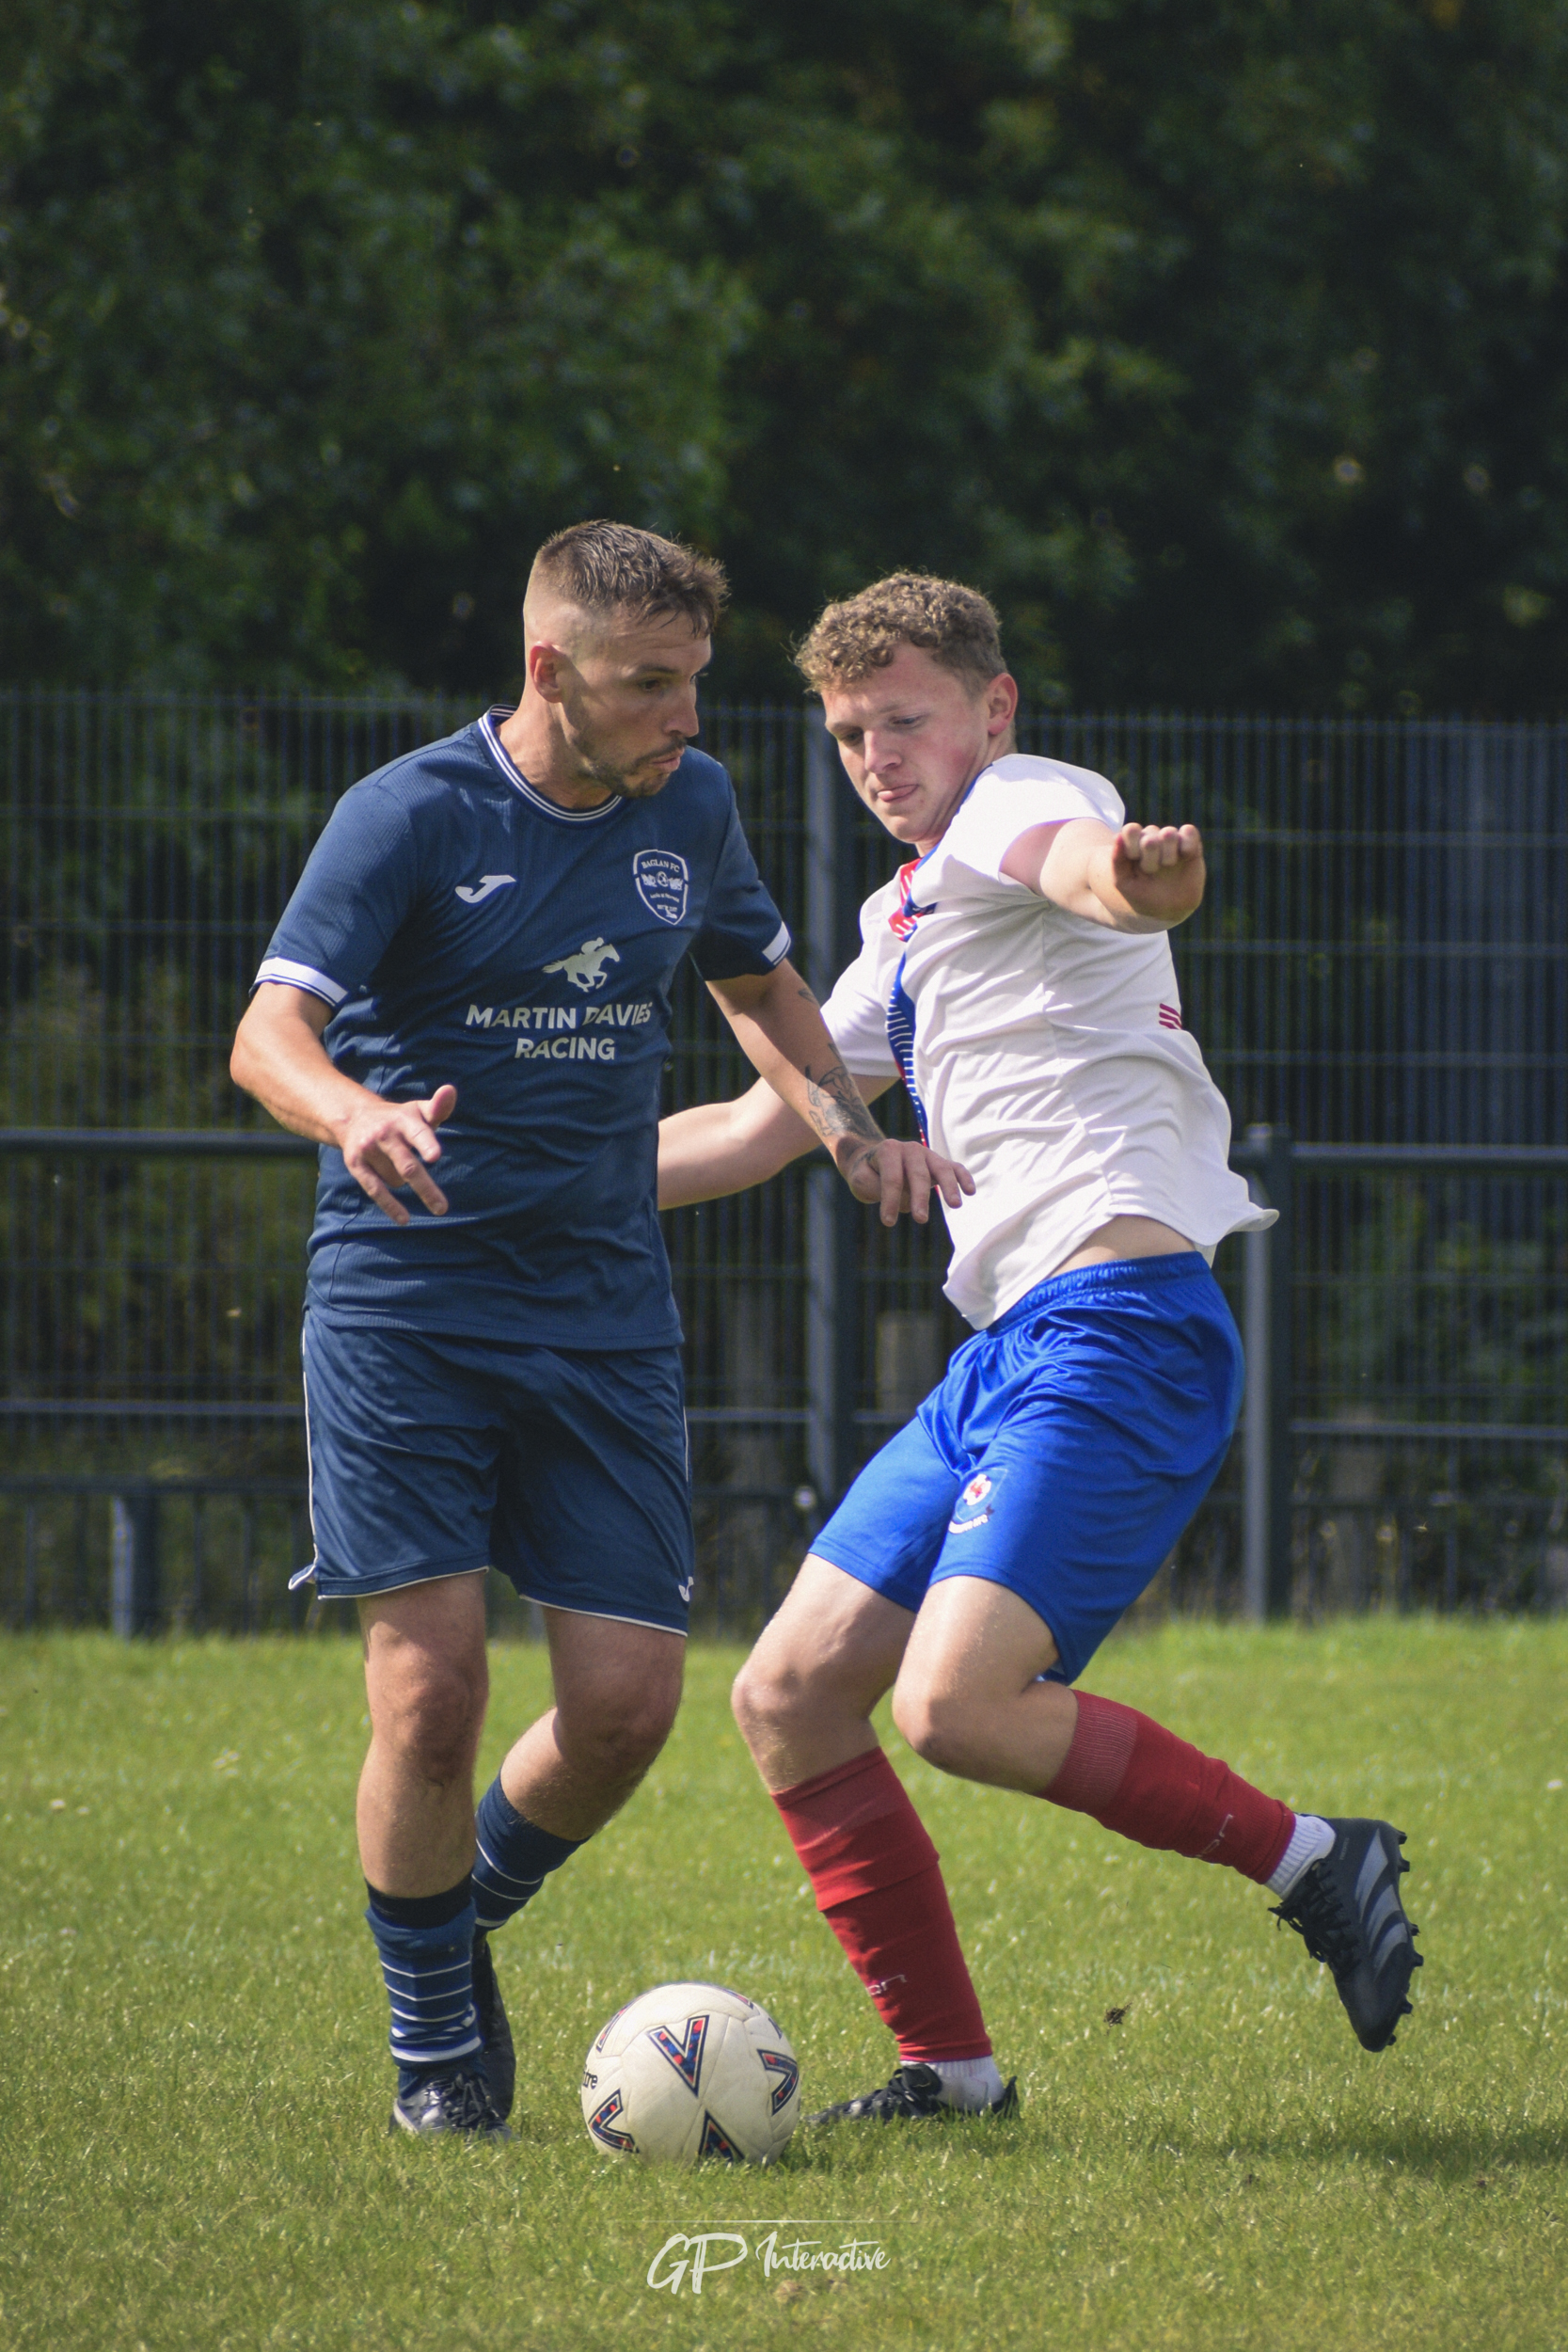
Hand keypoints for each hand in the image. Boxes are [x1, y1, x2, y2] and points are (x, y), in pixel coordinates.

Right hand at [334, 1084, 456, 1223]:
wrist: (355, 1116)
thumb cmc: (399, 1119)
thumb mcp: (418, 1111)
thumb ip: (438, 1107)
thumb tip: (450, 1090)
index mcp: (404, 1119)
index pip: (418, 1132)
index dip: (425, 1144)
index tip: (435, 1156)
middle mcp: (384, 1134)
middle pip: (408, 1167)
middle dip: (425, 1188)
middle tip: (442, 1208)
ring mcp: (368, 1149)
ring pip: (397, 1179)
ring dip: (405, 1181)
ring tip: (398, 1164)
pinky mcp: (356, 1164)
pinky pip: (375, 1189)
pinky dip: (390, 1205)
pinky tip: (405, 1219)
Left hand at [843, 1138, 975, 1226]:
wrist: (873, 1159)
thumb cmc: (866, 1173)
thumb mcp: (859, 1179)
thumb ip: (875, 1186)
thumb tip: (904, 1198)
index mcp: (889, 1150)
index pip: (892, 1177)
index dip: (890, 1200)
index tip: (888, 1222)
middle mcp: (910, 1149)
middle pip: (918, 1173)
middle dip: (920, 1197)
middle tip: (920, 1219)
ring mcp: (927, 1155)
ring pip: (941, 1168)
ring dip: (949, 1186)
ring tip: (956, 1205)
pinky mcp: (938, 1163)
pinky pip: (954, 1168)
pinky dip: (963, 1177)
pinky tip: (971, 1191)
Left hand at [1111, 822, 1204, 920]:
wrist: (1167, 910)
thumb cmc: (1141, 895)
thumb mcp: (1124, 883)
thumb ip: (1117, 860)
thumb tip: (1118, 836)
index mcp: (1134, 844)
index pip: (1131, 830)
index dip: (1132, 845)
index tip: (1134, 860)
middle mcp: (1152, 838)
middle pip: (1150, 835)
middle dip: (1150, 857)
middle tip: (1151, 871)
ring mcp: (1171, 840)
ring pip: (1168, 833)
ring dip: (1167, 854)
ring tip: (1168, 865)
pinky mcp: (1190, 843)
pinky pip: (1189, 831)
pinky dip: (1187, 842)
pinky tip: (1184, 855)